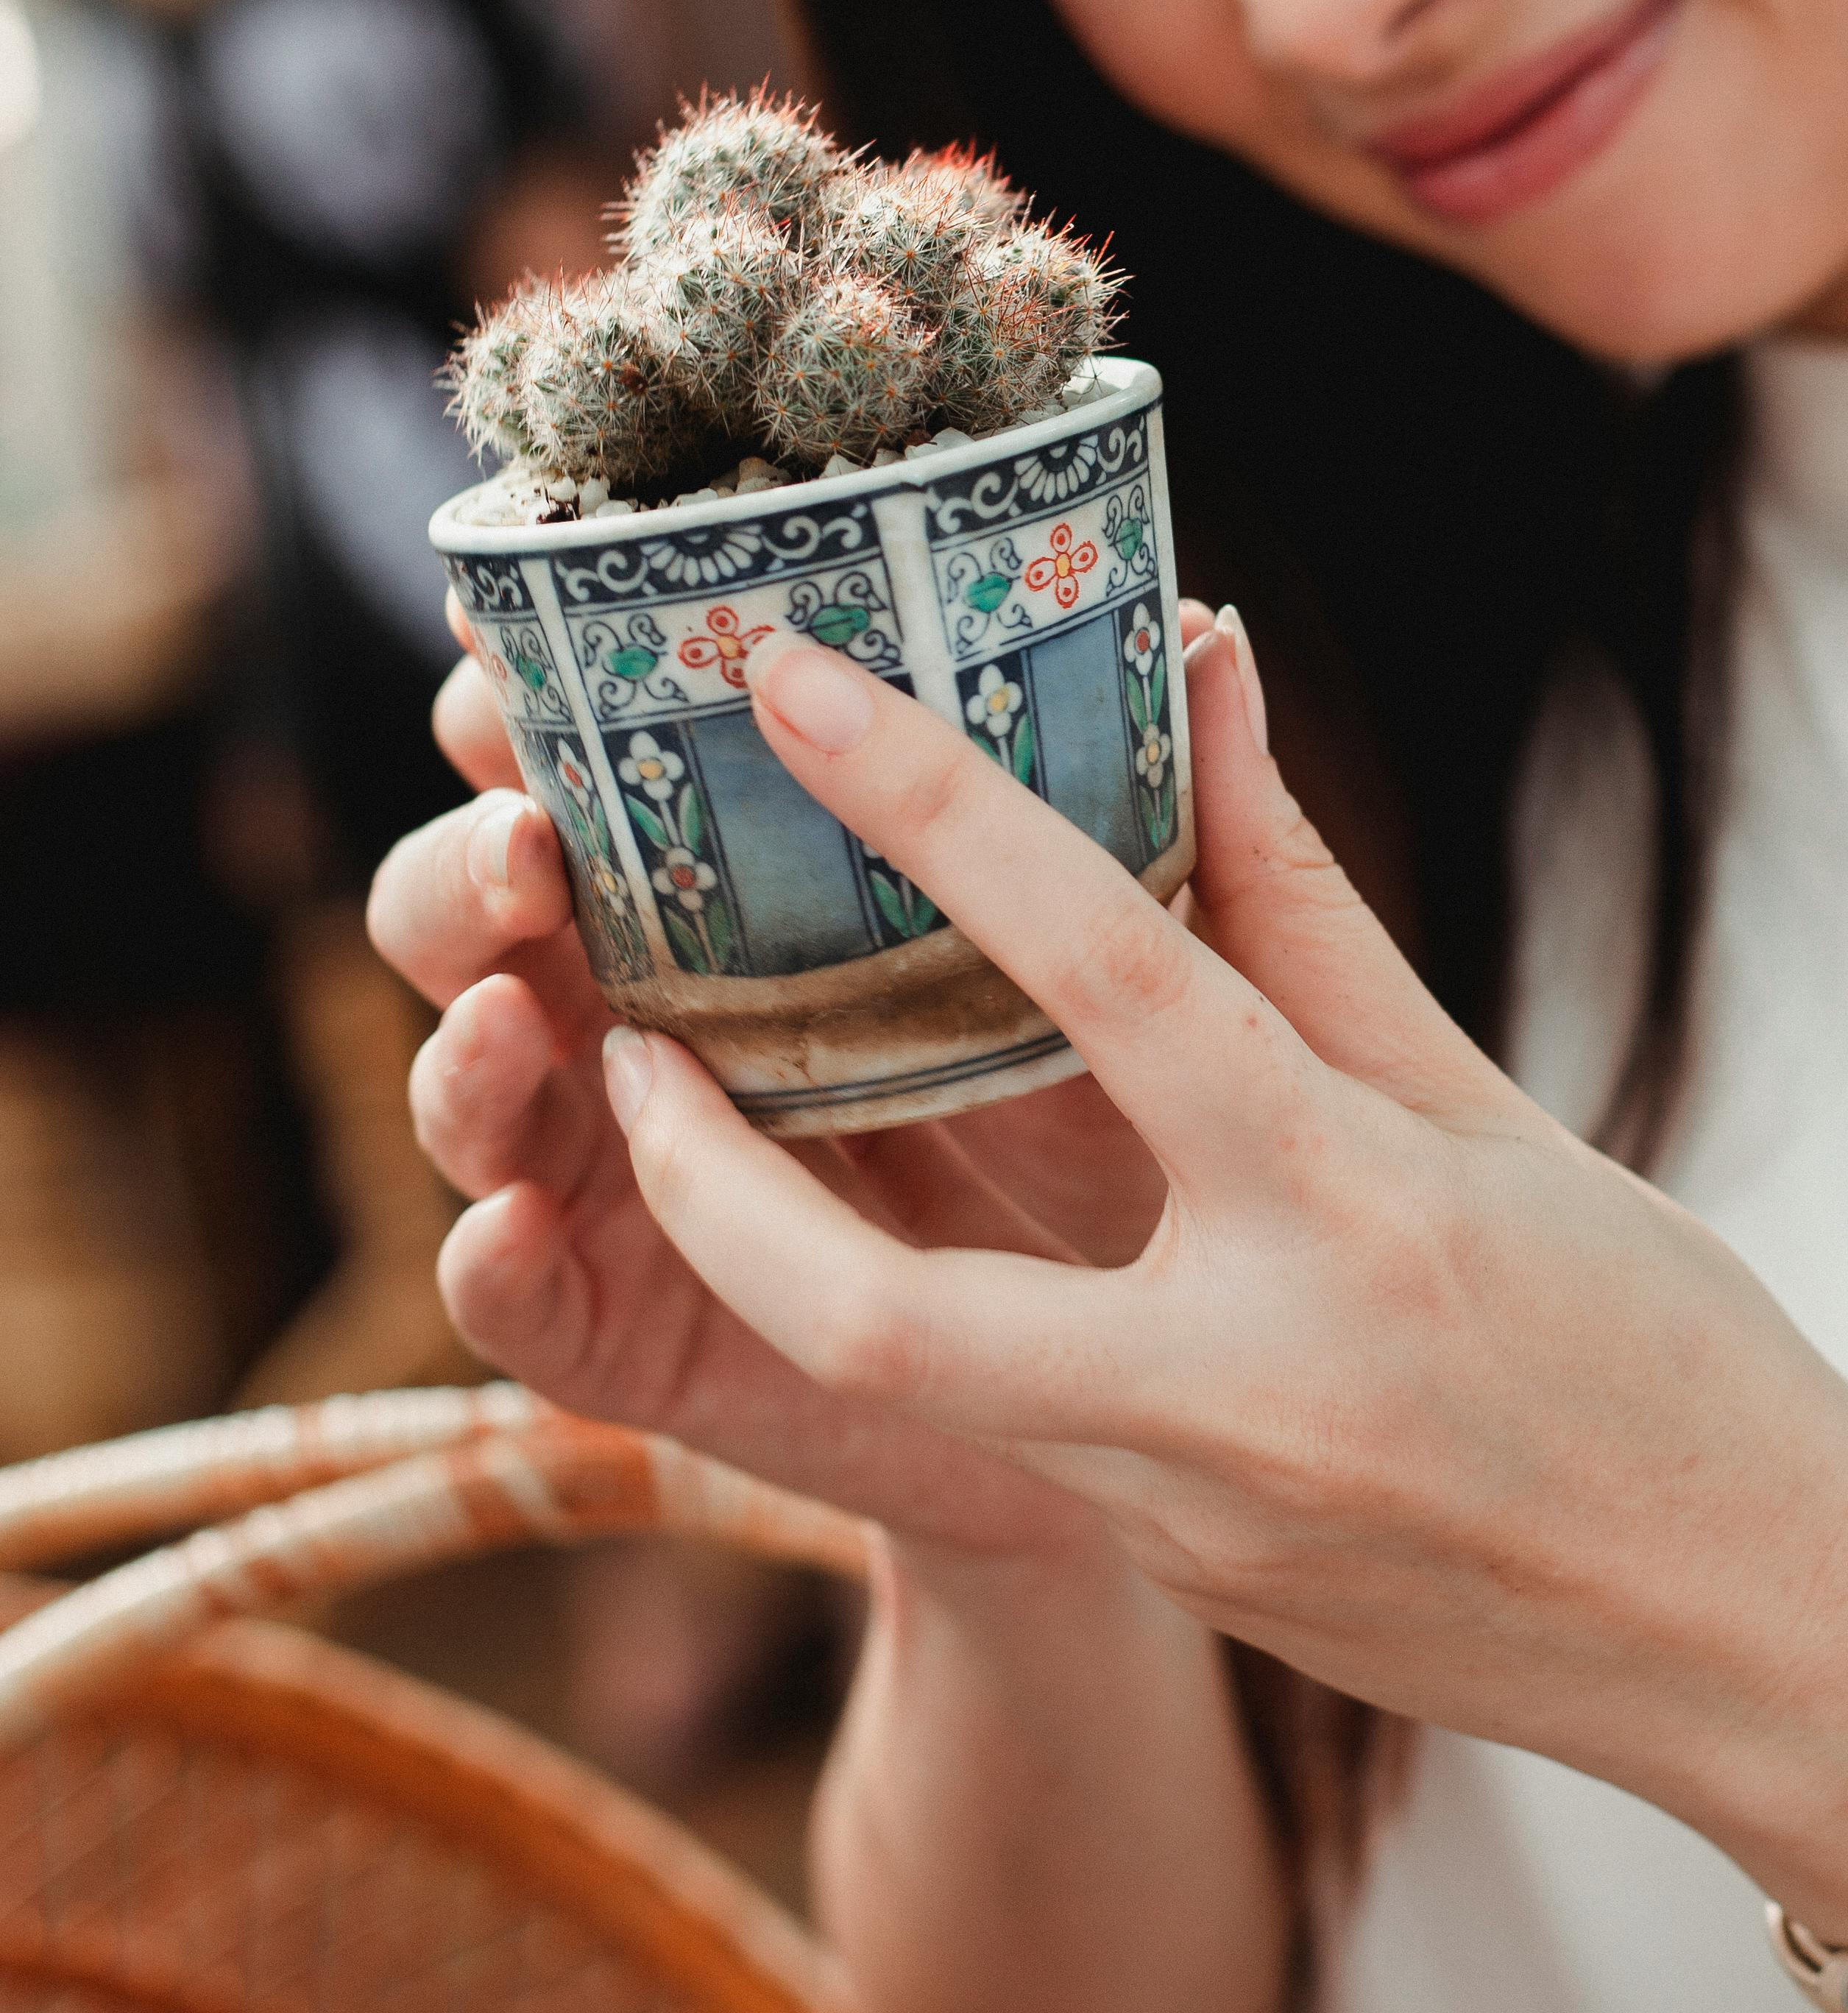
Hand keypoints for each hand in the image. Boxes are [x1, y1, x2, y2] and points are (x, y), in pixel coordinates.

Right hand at [371, 632, 1176, 1571]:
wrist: (1184, 1388)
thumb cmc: (1159, 1150)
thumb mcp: (1190, 998)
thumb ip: (1187, 839)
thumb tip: (1215, 633)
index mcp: (749, 892)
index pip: (610, 764)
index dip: (538, 695)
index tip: (502, 624)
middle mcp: (651, 1009)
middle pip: (488, 911)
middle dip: (470, 862)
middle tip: (528, 837)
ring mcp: (623, 1178)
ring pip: (480, 1094)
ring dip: (467, 1049)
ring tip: (519, 1018)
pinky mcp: (636, 1340)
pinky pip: (527, 1305)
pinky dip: (496, 1264)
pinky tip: (509, 1229)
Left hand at [590, 608, 1847, 1936]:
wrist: (1766, 1645)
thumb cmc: (1669, 1352)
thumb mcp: (1496, 1112)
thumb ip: (1308, 914)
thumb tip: (1204, 675)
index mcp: (1355, 1213)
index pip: (1107, 973)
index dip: (930, 807)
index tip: (786, 679)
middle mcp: (1246, 1384)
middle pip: (873, 1313)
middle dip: (700, 1183)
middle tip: (622, 1042)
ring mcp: (1190, 1522)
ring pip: (914, 1384)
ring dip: (784, 1252)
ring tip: (722, 1115)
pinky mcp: (1176, 1586)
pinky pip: (1024, 1430)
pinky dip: (966, 1317)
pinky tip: (969, 1238)